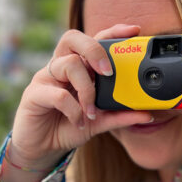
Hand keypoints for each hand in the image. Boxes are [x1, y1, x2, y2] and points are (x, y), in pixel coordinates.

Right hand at [10, 25, 154, 168]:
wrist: (41, 149)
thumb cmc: (67, 127)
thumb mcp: (98, 122)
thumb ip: (119, 116)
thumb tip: (147, 114)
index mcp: (77, 68)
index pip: (94, 40)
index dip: (112, 31)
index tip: (135, 31)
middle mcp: (60, 67)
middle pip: (73, 38)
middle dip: (94, 49)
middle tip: (108, 72)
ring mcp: (45, 78)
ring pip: (68, 64)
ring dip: (87, 89)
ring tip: (92, 111)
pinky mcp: (34, 94)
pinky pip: (58, 94)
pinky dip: (74, 109)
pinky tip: (79, 121)